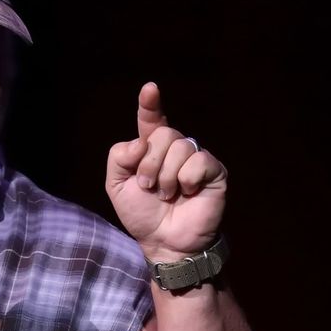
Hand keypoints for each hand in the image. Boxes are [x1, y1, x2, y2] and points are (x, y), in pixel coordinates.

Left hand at [105, 82, 227, 261]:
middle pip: (162, 132)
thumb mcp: (116, 185)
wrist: (164, 241)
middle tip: (149, 187)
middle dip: (149, 163)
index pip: (151, 119)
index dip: (150, 103)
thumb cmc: (142, 214)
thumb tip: (141, 141)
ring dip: (166, 175)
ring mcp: (195, 158)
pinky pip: (198, 161)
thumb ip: (119, 157)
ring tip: (166, 195)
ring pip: (179, 146)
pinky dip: (186, 179)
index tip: (150, 88)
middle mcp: (174, 149)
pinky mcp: (214, 171)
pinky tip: (187, 193)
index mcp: (150, 149)